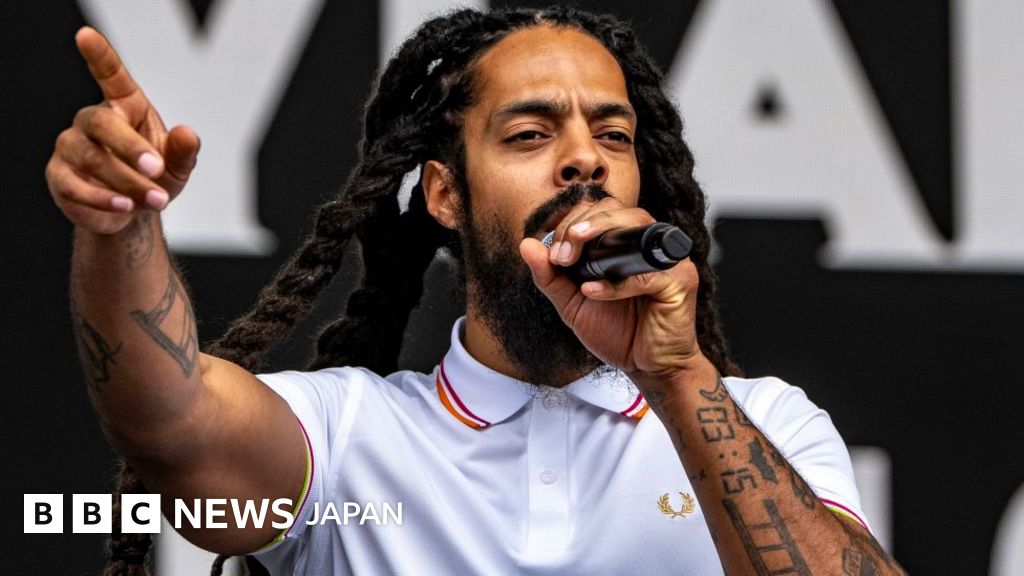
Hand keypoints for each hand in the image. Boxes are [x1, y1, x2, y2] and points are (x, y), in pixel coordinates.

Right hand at [45, 27, 199, 234]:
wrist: (133, 213)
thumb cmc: (155, 178)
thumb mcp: (178, 167)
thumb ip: (184, 151)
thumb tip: (188, 133)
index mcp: (124, 107)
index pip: (110, 76)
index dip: (99, 55)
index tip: (85, 35)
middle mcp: (92, 121)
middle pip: (101, 122)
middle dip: (131, 147)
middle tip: (158, 169)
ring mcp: (71, 147)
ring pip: (91, 157)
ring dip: (126, 181)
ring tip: (156, 199)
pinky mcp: (60, 177)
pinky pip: (76, 185)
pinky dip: (103, 198)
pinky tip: (125, 206)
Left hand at [519, 197, 705, 379]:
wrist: (647, 368)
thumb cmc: (617, 332)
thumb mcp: (572, 303)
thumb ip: (550, 275)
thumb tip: (527, 243)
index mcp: (625, 243)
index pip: (600, 210)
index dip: (572, 223)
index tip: (554, 253)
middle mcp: (649, 244)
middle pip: (618, 209)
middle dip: (580, 226)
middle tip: (560, 255)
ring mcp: (668, 260)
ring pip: (636, 225)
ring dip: (598, 235)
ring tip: (570, 259)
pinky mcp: (680, 282)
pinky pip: (645, 274)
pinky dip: (615, 283)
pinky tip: (592, 292)